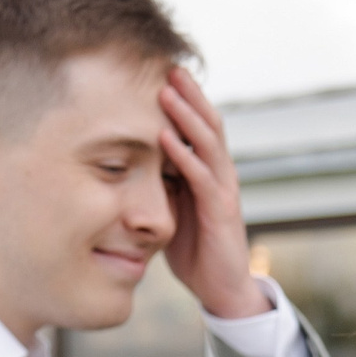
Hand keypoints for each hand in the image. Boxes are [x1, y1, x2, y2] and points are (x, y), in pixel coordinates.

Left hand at [156, 69, 267, 321]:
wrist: (223, 290)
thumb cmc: (197, 251)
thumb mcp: (173, 211)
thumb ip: (161, 186)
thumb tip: (132, 165)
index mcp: (208, 173)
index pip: (198, 126)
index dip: (184, 100)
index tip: (161, 73)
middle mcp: (220, 175)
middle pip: (208, 124)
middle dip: (188, 95)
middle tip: (168, 66)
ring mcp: (223, 191)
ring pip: (208, 143)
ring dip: (186, 116)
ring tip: (167, 91)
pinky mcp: (221, 211)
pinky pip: (202, 177)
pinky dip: (184, 155)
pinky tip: (166, 138)